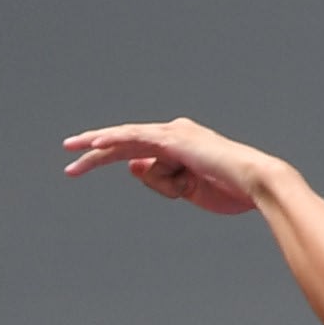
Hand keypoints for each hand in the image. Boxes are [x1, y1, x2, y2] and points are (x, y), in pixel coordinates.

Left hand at [61, 118, 274, 215]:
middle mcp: (174, 133)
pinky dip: (113, 140)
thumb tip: (131, 166)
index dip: (108, 158)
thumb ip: (159, 179)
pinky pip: (135, 138)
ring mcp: (173, 133)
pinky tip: (92, 144)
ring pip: (129, 146)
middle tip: (68, 165)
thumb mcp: (186, 190)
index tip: (84, 167)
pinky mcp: (172, 139)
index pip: (137, 151)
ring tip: (73, 161)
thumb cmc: (231, 190)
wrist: (255, 184)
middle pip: (125, 143)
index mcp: (181, 145)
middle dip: (92, 154)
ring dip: (101, 157)